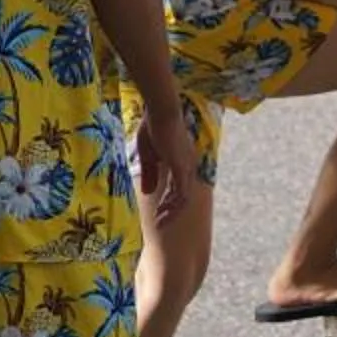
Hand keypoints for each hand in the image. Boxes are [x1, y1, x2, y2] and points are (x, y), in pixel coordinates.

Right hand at [136, 98, 196, 225]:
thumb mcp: (148, 155)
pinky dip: (172, 205)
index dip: (171, 203)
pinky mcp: (181, 167)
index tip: (158, 213)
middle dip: (172, 212)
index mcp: (182, 163)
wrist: (160, 112)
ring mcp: (186, 168)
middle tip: (160, 224)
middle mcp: (188, 167)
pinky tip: (161, 213)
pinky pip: (181, 193)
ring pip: (184, 198)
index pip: (181, 189)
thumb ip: (150, 173)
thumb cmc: (153, 127)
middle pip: (185, 197)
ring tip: (159, 223)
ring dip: (171, 212)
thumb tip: (150, 192)